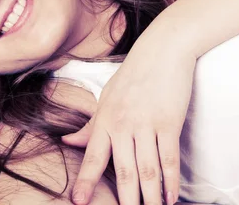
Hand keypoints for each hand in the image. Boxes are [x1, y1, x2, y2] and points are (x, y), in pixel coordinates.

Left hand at [63, 22, 195, 204]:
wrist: (163, 49)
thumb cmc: (134, 73)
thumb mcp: (108, 95)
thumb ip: (91, 123)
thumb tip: (68, 141)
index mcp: (106, 117)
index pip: (94, 156)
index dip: (86, 182)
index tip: (79, 203)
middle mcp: (124, 123)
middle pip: (124, 171)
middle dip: (127, 201)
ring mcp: (147, 123)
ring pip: (148, 171)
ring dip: (150, 198)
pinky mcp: (169, 122)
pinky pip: (169, 159)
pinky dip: (170, 182)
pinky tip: (170, 197)